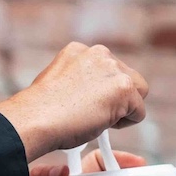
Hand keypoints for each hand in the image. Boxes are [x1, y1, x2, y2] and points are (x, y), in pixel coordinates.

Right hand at [0, 43, 148, 160]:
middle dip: (116, 97)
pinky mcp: (124, 87)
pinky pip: (139, 112)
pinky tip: (102, 124)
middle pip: (128, 76)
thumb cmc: (40, 111)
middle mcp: (99, 54)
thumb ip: (80, 82)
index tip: (87, 104)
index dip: (101, 91)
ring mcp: (113, 68)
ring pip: (138, 91)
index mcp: (80, 50)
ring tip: (97, 119)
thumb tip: (92, 97)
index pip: (107, 69)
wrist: (36, 118)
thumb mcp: (59, 83)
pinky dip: (125, 123)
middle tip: (94, 114)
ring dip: (123, 108)